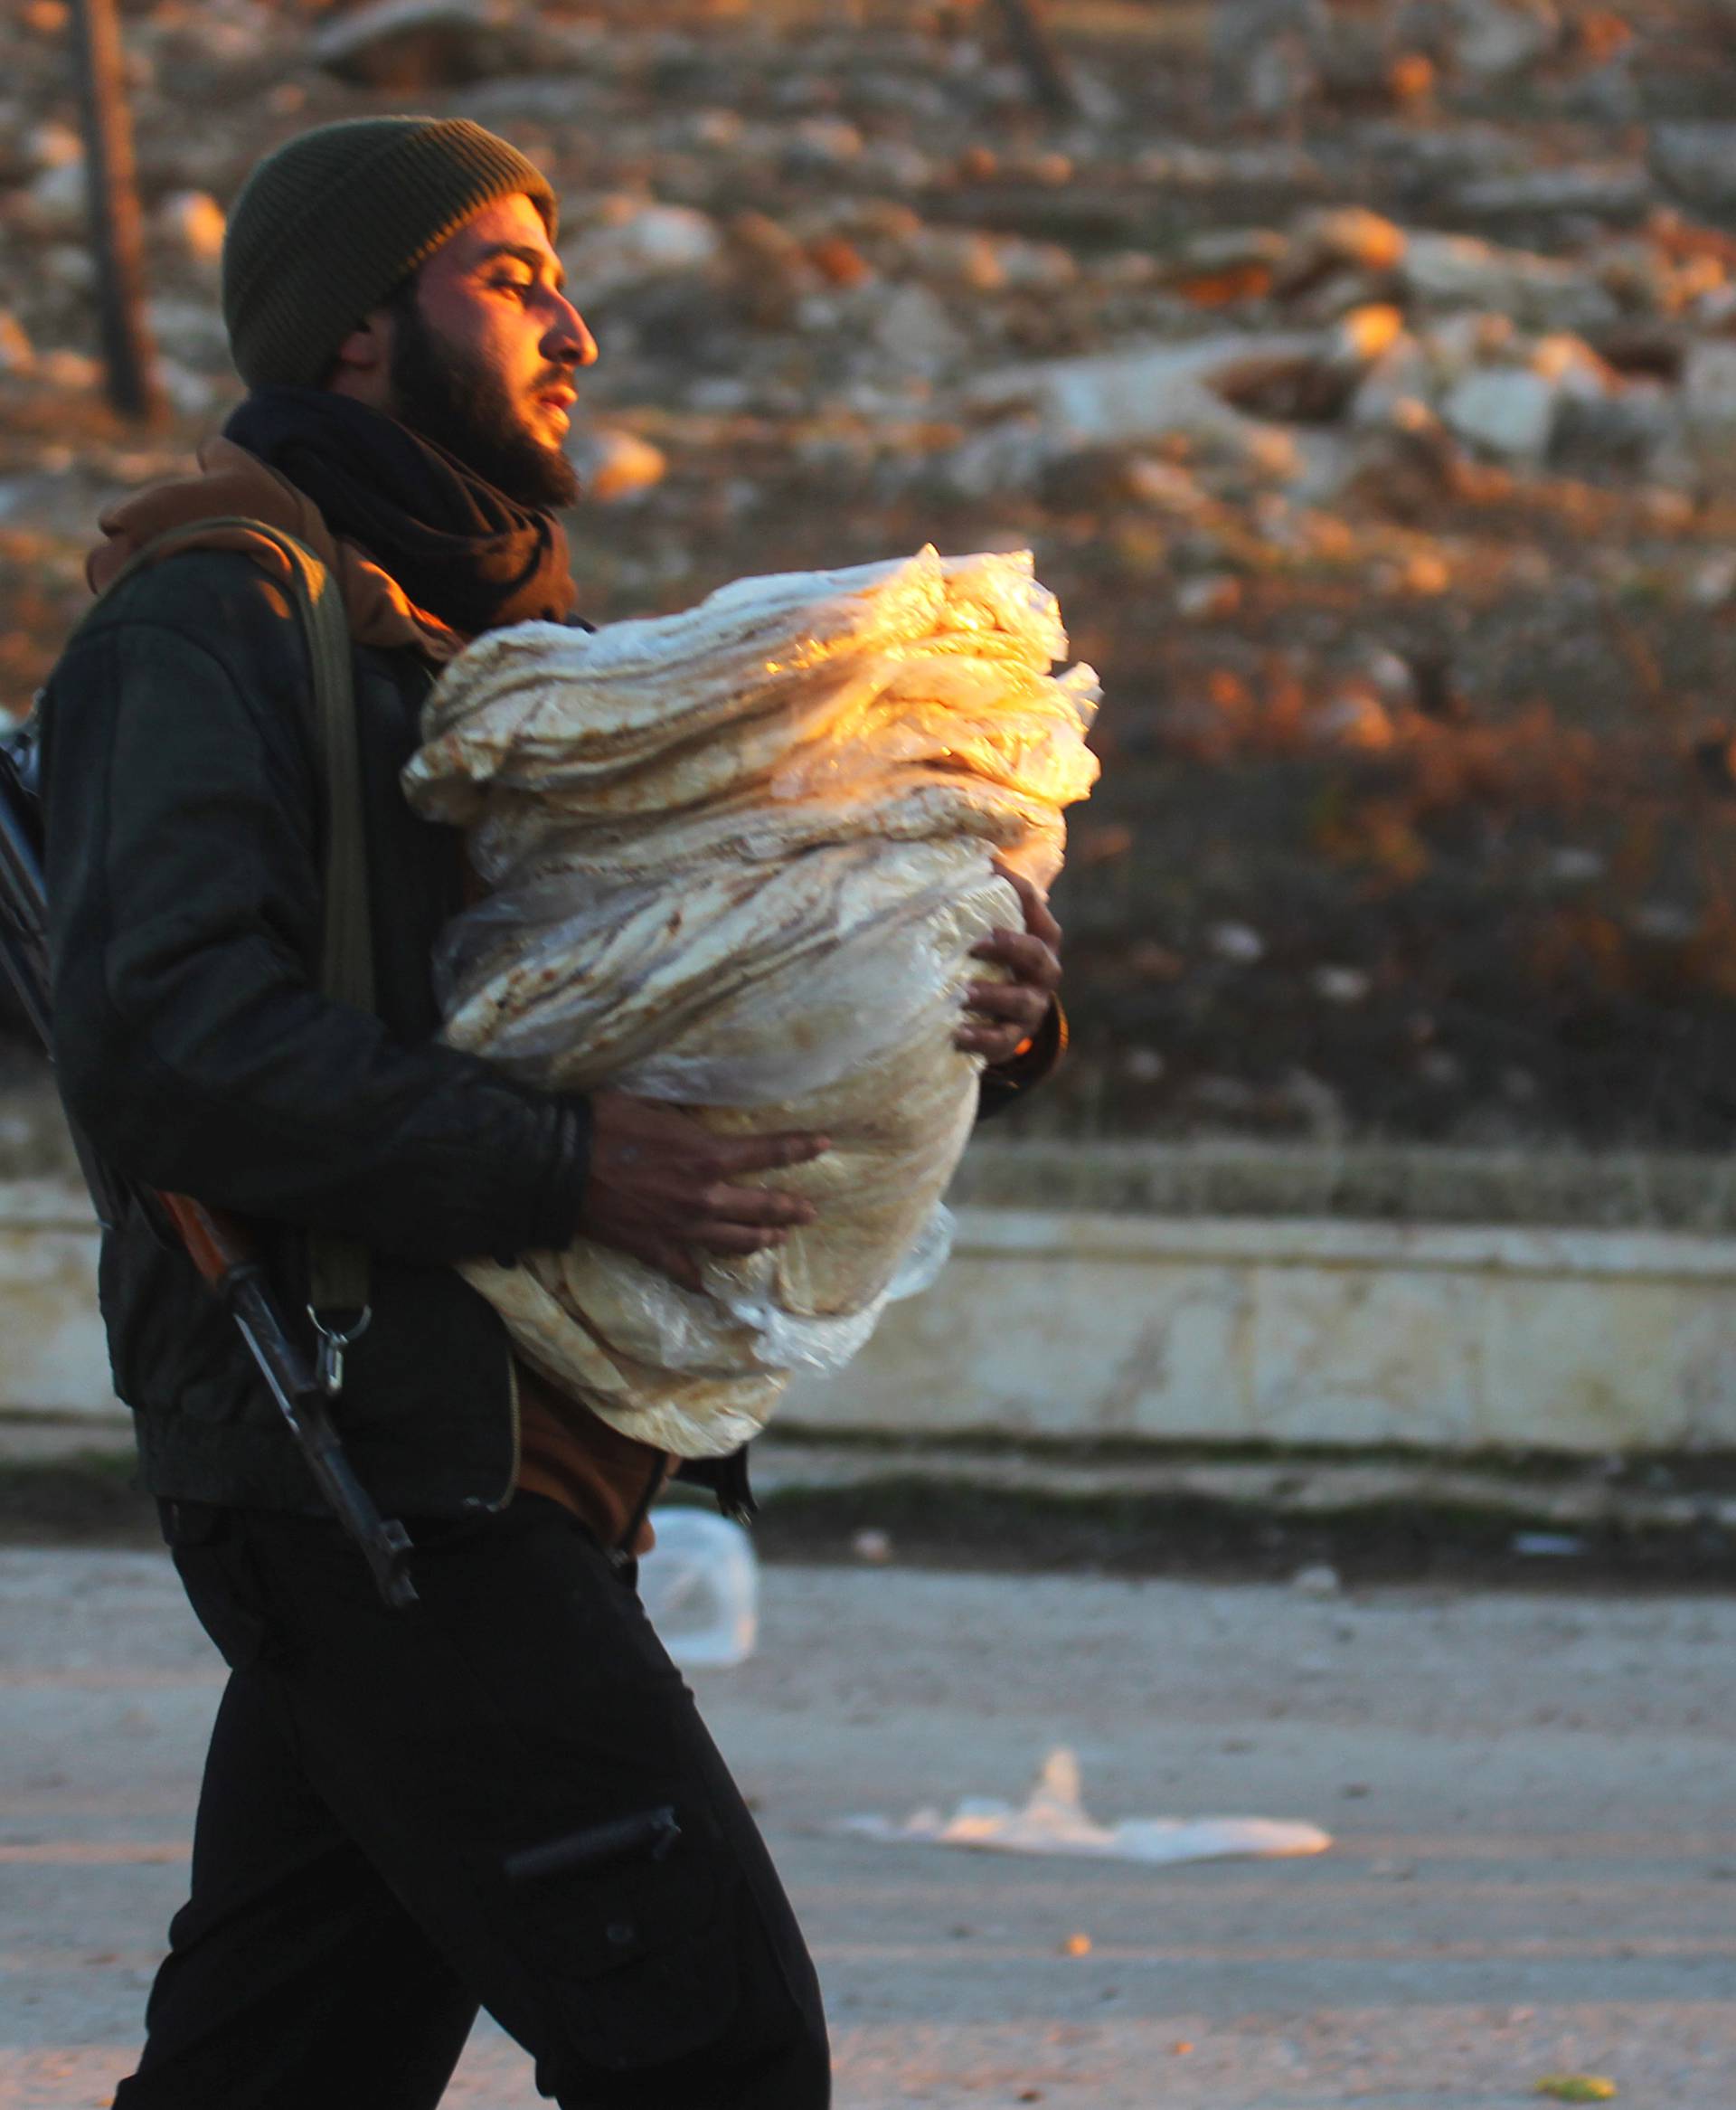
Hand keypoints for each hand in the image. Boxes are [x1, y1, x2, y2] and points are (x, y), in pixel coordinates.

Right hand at [579, 1092, 827, 1290]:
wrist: (559, 1166)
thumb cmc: (604, 1123)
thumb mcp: (654, 1107)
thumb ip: (686, 1123)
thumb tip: (700, 1125)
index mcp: (708, 1157)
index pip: (767, 1153)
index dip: (799, 1148)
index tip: (825, 1146)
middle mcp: (704, 1198)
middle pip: (759, 1207)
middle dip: (789, 1209)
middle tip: (809, 1212)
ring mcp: (681, 1229)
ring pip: (733, 1242)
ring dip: (759, 1241)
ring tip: (775, 1241)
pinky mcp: (654, 1250)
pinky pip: (684, 1272)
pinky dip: (698, 1281)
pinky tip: (708, 1288)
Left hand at [956, 859, 1062, 1066]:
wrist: (1004, 1017)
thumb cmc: (992, 958)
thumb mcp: (990, 927)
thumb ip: (976, 898)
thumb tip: (949, 856)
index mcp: (1040, 935)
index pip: (1033, 904)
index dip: (1014, 886)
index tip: (986, 869)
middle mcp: (1044, 970)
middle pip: (1036, 955)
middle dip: (1009, 947)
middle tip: (976, 943)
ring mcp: (1032, 1006)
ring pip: (1022, 1002)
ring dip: (993, 996)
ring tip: (962, 993)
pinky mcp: (1014, 1037)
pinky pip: (1002, 1041)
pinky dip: (981, 1038)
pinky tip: (957, 1033)